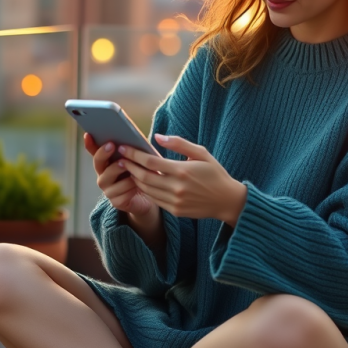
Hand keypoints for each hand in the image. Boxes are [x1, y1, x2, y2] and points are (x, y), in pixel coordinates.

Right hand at [84, 133, 157, 219]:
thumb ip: (132, 149)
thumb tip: (131, 133)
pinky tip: (139, 185)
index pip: (95, 151)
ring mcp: (108, 189)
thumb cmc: (144, 174)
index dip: (90, 144)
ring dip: (121, 171)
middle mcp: (104, 176)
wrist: (151, 197)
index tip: (88, 134)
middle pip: (98, 163)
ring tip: (132, 168)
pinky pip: (121, 193)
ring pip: (109, 178)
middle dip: (104, 153)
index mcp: (108, 164)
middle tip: (112, 145)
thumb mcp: (139, 159)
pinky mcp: (116, 202)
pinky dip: (131, 187)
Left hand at [117, 134, 246, 226]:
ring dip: (135, 179)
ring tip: (128, 169)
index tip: (124, 148)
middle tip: (120, 158)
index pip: (151, 161)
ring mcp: (175, 201)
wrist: (227, 200)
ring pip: (147, 189)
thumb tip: (157, 136)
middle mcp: (177, 187)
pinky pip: (154, 199)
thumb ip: (179, 143)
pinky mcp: (175, 211)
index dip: (134, 154)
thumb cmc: (215, 173)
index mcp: (182, 170)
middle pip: (144, 177)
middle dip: (130, 167)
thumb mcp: (201, 153)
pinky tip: (141, 182)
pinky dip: (145, 190)